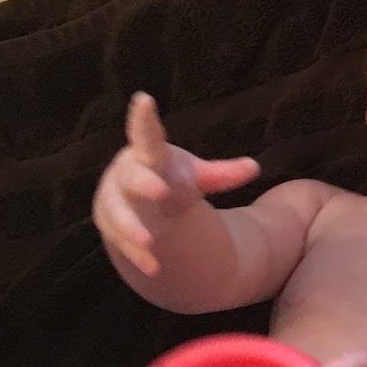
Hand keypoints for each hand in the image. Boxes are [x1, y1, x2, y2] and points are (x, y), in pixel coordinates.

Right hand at [91, 93, 259, 275]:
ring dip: (133, 228)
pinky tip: (153, 267)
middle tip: (160, 190)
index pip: (147, 135)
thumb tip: (254, 168)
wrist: (137, 198)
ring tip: (149, 240)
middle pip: (131, 178)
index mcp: (148, 155)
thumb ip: (221, 174)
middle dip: (144, 184)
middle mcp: (127, 176)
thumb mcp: (196, 174)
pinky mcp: (113, 227)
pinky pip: (123, 242)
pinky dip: (138, 255)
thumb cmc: (168, 175)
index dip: (144, 119)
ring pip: (120, 215)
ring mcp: (115, 202)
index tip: (144, 99)